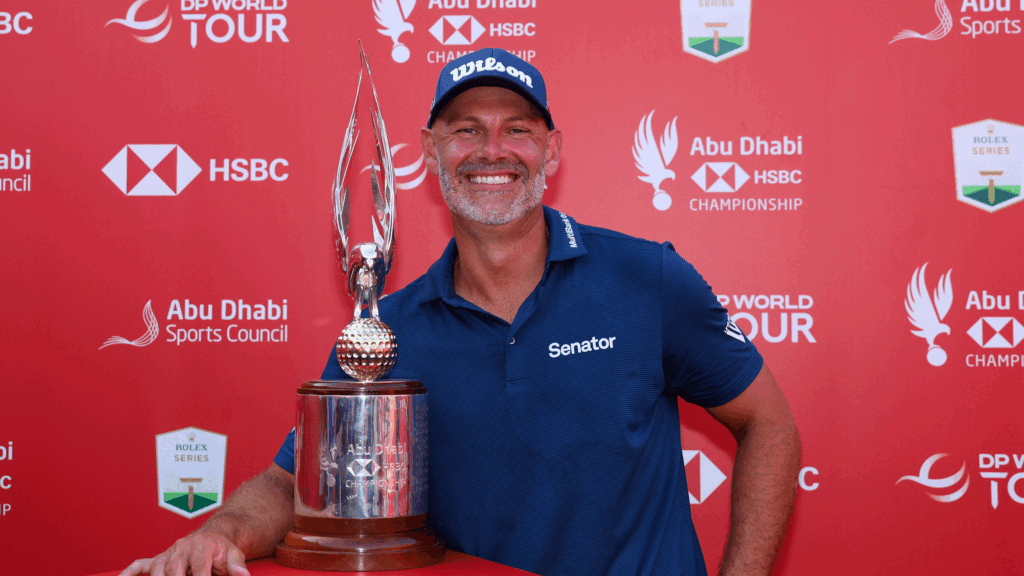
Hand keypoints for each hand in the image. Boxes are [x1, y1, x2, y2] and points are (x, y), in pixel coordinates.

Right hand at [119, 532, 250, 575]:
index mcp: (201, 547)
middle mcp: (181, 549)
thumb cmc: (222, 549)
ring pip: (156, 569)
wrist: (214, 537)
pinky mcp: (158, 559)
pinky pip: (140, 565)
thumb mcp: (234, 555)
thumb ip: (237, 566)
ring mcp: (168, 554)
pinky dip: (130, 572)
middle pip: (172, 570)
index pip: (198, 569)